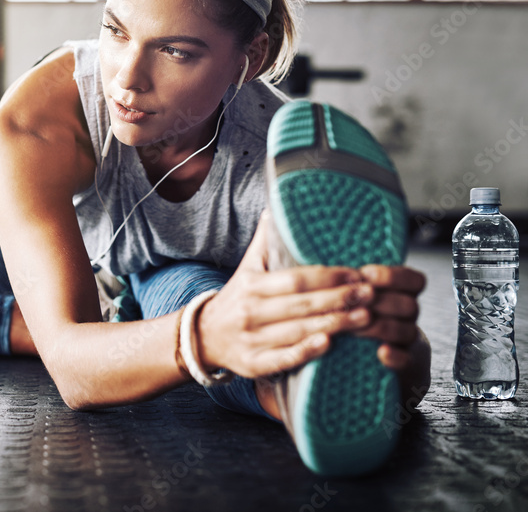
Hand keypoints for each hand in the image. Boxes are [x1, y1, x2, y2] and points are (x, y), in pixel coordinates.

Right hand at [195, 209, 393, 378]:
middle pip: (301, 305)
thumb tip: (278, 208)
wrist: (203, 336)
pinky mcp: (254, 364)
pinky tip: (330, 344)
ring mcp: (251, 339)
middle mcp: (250, 311)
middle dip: (339, 299)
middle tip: (371, 294)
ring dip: (334, 325)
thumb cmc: (236, 299)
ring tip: (366, 317)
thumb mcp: (247, 268)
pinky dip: (306, 352)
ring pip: (298, 331)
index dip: (327, 277)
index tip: (356, 273)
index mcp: (252, 285)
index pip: (295, 279)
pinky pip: (283, 359)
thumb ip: (265, 242)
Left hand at [351, 264, 424, 370]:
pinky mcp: (404, 369)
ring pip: (407, 330)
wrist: (364, 369)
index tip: (365, 274)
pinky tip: (381, 351)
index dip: (393, 276)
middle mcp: (407, 318)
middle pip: (409, 305)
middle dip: (380, 302)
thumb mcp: (352, 302)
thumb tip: (321, 267)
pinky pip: (407, 361)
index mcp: (398, 296)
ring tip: (353, 328)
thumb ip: (346, 287)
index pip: (413, 280)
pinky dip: (395, 355)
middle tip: (353, 304)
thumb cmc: (350, 324)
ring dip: (380, 327)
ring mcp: (407, 344)